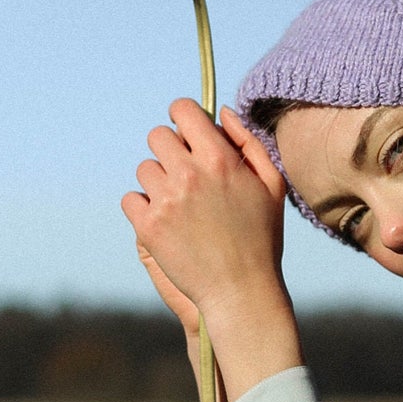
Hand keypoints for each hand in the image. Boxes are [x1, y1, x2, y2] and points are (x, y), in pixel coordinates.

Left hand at [122, 105, 303, 401]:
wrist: (240, 292)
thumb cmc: (262, 238)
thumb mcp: (271, 185)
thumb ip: (247, 141)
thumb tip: (219, 111)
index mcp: (219, 159)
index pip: (182, 110)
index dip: (183, 118)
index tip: (187, 134)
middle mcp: (189, 174)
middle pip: (158, 136)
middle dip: (171, 151)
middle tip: (186, 175)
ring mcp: (165, 201)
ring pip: (145, 169)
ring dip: (159, 182)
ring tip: (181, 207)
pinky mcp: (148, 227)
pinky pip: (131, 199)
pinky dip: (143, 209)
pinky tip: (166, 223)